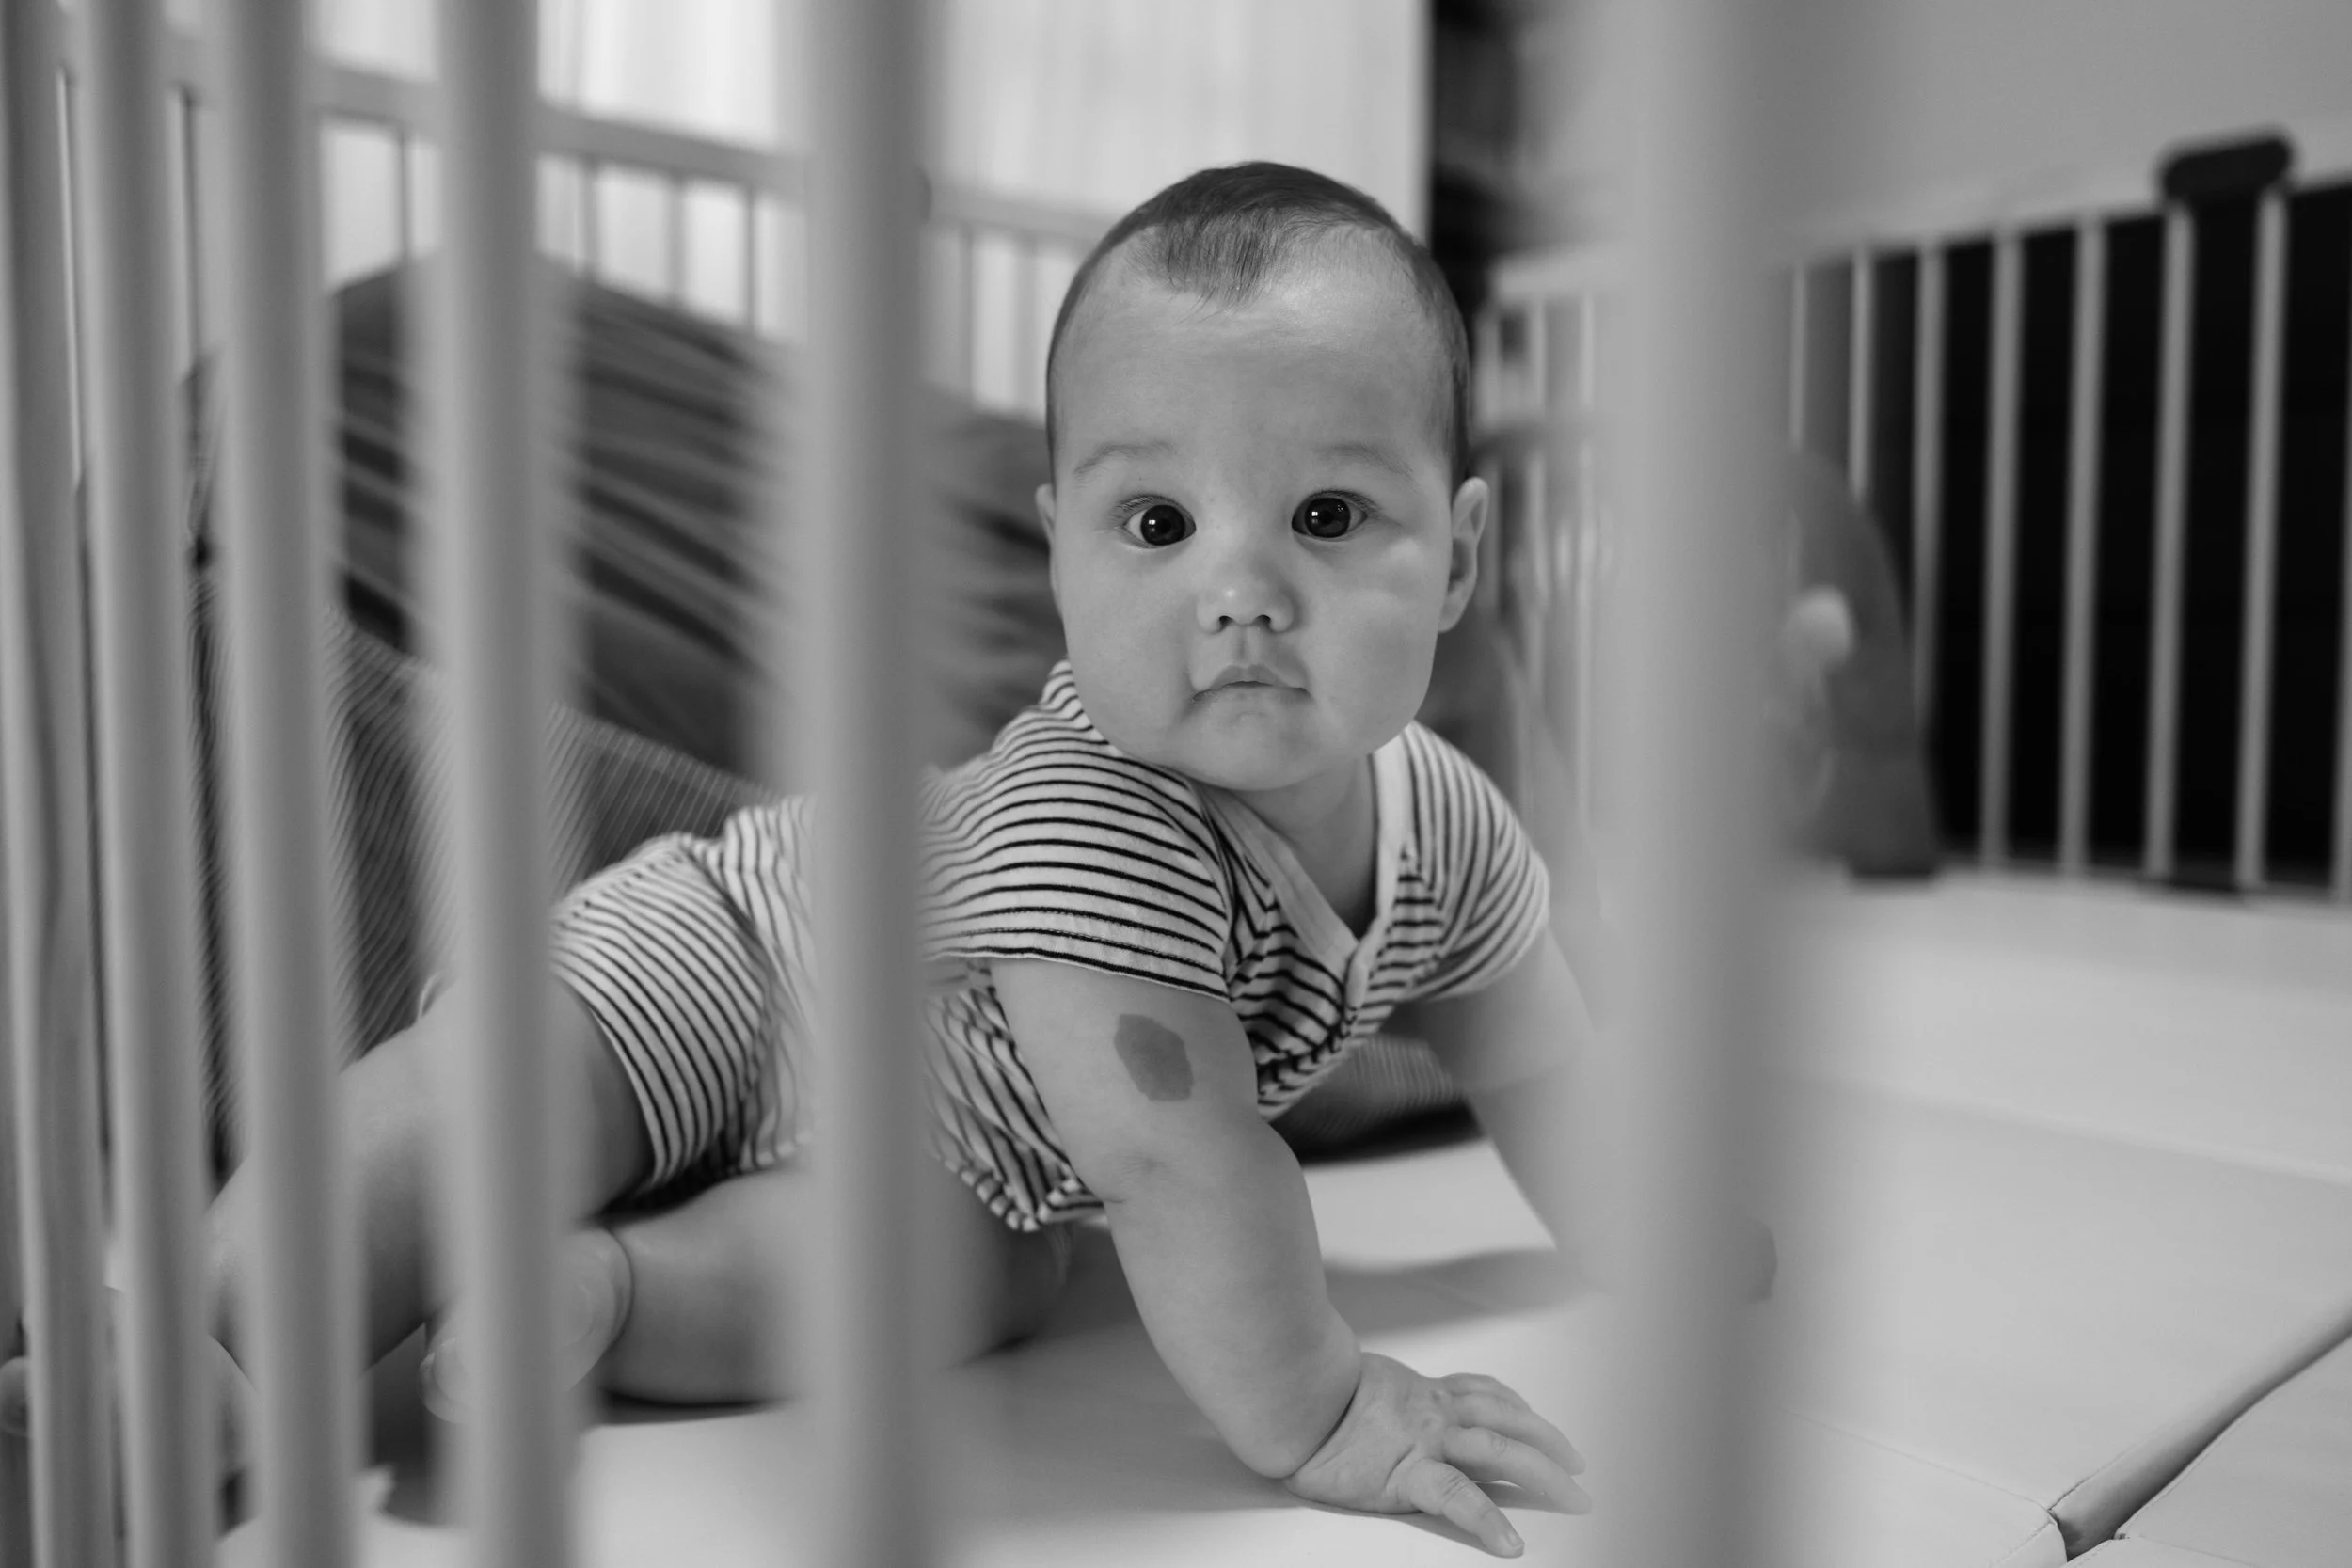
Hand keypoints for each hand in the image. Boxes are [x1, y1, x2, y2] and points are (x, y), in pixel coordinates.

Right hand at [1283, 1351, 1588, 1555]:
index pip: (1484, 1394)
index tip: (1538, 1424)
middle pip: (1508, 1422)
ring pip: (1499, 1450)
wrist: (1289, 1395)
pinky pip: (1459, 1498)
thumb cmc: (1311, 1392)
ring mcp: (1425, 1441)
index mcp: (1422, 1393)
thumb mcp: (1358, 1386)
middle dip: (1550, 1445)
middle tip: (1579, 1469)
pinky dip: (1489, 1520)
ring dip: (1543, 1471)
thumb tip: (1382, 1409)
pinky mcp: (1408, 1475)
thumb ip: (1385, 1398)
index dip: (1519, 1409)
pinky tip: (1510, 1543)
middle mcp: (1433, 1413)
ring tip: (1572, 1497)